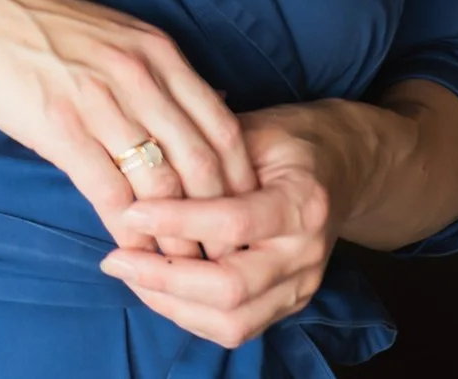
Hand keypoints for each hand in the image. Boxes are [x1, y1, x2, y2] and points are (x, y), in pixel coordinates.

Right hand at [0, 0, 254, 259]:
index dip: (241, 182)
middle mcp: (140, 75)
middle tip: (223, 256)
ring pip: (160, 185)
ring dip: (174, 235)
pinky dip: (127, 229)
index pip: (223, 129)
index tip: (243, 216)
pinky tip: (132, 250)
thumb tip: (204, 111)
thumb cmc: (44, 27)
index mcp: (159, 53)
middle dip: (217, 220)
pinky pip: (109, 191)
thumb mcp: (116, 35)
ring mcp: (101, 100)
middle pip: (202, 164)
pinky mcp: (61, 126)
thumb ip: (160, 73)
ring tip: (181, 267)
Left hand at [102, 103, 348, 347]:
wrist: (341, 167)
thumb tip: (143, 159)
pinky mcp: (288, 305)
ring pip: (232, 321)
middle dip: (165, 276)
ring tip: (128, 275)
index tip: (129, 212)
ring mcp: (301, 286)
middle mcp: (306, 254)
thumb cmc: (286, 141)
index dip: (176, 220)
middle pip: (231, 287)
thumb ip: (209, 148)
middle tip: (115, 258)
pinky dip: (188, 315)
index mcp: (302, 202)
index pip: (233, 222)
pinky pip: (235, 328)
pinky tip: (155, 288)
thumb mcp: (254, 128)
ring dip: (171, 303)